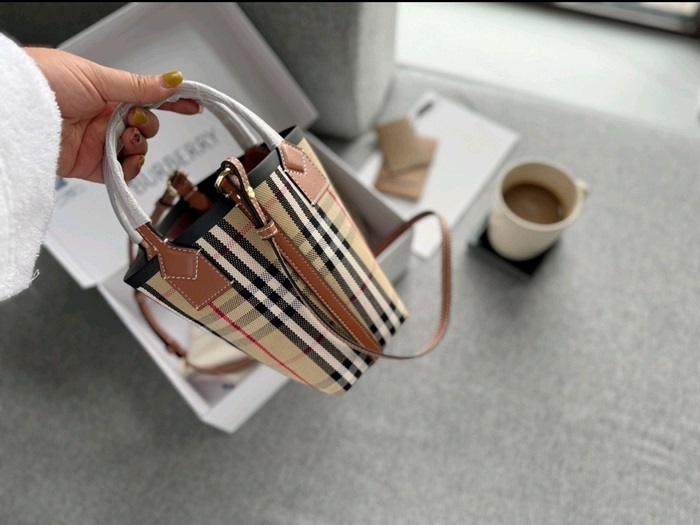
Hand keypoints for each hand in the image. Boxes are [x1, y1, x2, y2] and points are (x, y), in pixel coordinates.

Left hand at [24, 47, 200, 182]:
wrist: (18, 109)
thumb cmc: (45, 81)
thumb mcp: (98, 78)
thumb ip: (139, 86)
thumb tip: (172, 81)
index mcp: (106, 92)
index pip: (148, 98)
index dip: (172, 102)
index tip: (194, 107)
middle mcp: (103, 117)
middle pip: (146, 128)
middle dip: (148, 126)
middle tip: (135, 121)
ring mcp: (98, 142)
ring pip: (136, 151)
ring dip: (138, 147)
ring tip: (124, 138)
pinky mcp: (90, 165)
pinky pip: (121, 173)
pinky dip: (129, 169)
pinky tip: (126, 159)